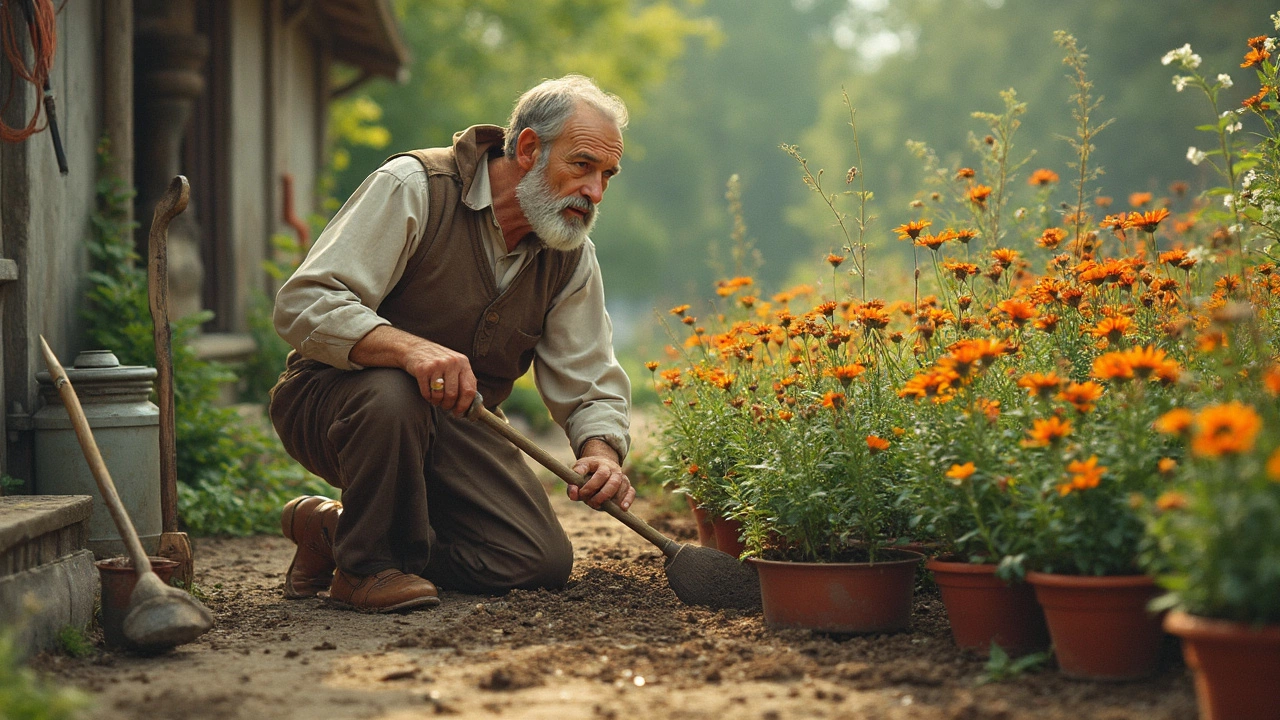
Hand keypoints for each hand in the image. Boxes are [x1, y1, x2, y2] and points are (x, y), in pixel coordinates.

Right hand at [350, 326, 477, 415]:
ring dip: (437, 402)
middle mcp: (451, 362)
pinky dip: (427, 397)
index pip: (469, 390)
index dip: (465, 405)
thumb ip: (464, 382)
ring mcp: (436, 365)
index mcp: (463, 363)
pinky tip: (428, 392)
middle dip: (448, 405)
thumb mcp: (455, 366)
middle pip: (453, 395)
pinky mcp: (422, 369)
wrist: (413, 348)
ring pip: (439, 396)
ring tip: (436, 398)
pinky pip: (427, 393)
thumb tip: (470, 407)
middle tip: (445, 406)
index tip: (459, 412)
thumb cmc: (438, 362)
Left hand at [569, 439, 633, 510]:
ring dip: (611, 499)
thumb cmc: (587, 474)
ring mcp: (620, 476)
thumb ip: (573, 486)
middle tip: (589, 502)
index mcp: (598, 463)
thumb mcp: (576, 476)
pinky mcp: (627, 485)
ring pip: (621, 486)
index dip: (589, 485)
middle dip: (600, 495)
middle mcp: (611, 468)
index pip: (598, 473)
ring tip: (598, 505)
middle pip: (611, 480)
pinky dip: (627, 500)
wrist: (601, 465)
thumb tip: (573, 495)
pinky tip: (622, 508)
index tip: (580, 494)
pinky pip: (631, 492)